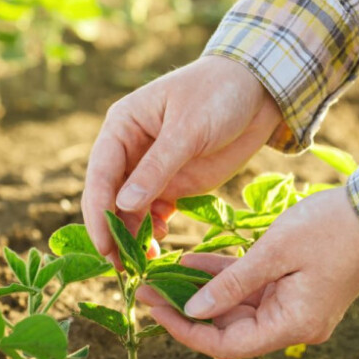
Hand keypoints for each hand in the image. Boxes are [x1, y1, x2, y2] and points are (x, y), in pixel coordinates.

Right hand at [82, 55, 281, 267]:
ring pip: (129, 210)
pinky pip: (153, 213)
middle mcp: (129, 150)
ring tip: (144, 262)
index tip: (104, 245)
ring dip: (132, 236)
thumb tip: (122, 205)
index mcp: (122, 127)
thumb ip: (157, 167)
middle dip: (112, 231)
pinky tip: (161, 244)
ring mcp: (150, 169)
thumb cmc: (219, 94)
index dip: (98, 212)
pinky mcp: (173, 183)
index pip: (100, 174)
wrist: (260, 91)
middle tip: (120, 267)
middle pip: (109, 197)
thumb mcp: (189, 129)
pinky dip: (153, 231)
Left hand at [137, 187, 358, 358]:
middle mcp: (293, 323)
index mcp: (293, 325)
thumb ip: (231, 283)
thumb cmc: (331, 228)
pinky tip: (190, 263)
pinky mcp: (294, 286)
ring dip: (201, 292)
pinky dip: (223, 277)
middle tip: (147, 289)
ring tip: (160, 276)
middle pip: (229, 328)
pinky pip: (251, 288)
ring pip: (236, 306)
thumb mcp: (274, 252)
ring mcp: (294, 305)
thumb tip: (192, 310)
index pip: (228, 345)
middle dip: (187, 310)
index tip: (154, 310)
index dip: (187, 332)